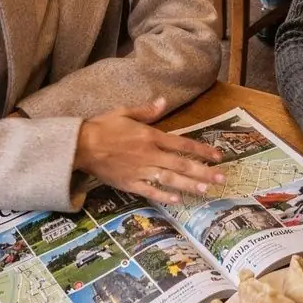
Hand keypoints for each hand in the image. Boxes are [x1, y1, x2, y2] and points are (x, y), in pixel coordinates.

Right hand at [74, 97, 226, 204]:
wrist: (80, 145)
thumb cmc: (102, 126)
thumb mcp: (124, 112)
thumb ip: (146, 110)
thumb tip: (163, 101)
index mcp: (151, 136)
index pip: (183, 144)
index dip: (202, 150)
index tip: (218, 156)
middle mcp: (150, 154)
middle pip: (181, 164)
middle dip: (204, 172)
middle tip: (222, 179)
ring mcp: (140, 170)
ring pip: (170, 179)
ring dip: (189, 185)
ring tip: (206, 191)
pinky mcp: (129, 183)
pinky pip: (150, 191)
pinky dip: (163, 196)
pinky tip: (177, 201)